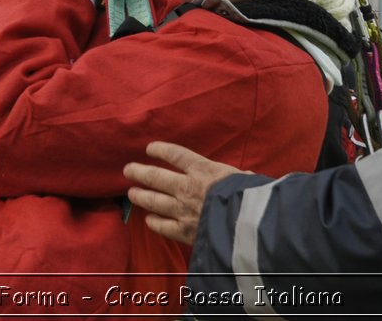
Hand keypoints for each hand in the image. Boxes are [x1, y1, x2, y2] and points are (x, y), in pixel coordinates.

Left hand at [124, 141, 241, 244]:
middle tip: (128, 170)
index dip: (160, 149)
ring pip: (153, 201)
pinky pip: (162, 227)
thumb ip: (238, 178)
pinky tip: (149, 221)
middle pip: (155, 177)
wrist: (250, 227)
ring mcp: (182, 210)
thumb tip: (248, 178)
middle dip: (139, 172)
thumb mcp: (247, 179)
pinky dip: (154, 223)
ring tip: (131, 193)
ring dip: (140, 196)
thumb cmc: (253, 199)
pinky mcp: (184, 232)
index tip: (150, 148)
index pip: (175, 154)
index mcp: (203, 170)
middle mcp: (187, 187)